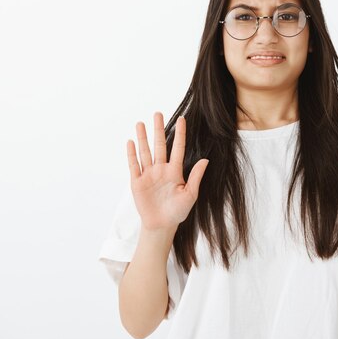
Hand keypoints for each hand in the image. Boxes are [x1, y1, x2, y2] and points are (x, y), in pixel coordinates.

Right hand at [127, 112, 208, 231]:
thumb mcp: (190, 194)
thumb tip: (205, 160)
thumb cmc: (178, 212)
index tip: (182, 118)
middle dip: (158, 129)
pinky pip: (134, 165)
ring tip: (140, 123)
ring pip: (145, 152)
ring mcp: (148, 175)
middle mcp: (161, 169)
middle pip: (159, 145)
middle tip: (157, 113)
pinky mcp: (137, 182)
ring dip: (142, 138)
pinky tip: (131, 141)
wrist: (162, 225)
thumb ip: (195, 177)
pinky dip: (132, 154)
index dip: (180, 133)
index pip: (178, 147)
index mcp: (175, 171)